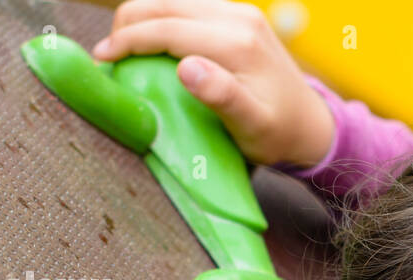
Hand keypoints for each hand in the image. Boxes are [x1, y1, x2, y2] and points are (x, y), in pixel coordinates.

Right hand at [90, 0, 335, 167]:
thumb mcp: (252, 126)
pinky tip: (150, 44)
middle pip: (165, 6)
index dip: (128, 40)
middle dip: (127, 26)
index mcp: (238, 42)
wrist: (311, 123)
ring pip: (173, 2)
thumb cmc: (277, 134)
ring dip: (142, 20)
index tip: (102, 60)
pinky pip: (188, 8)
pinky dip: (162, 21)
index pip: (168, 28)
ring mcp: (240, 13)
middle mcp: (238, 18)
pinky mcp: (238, 16)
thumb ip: (222, 97)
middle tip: (106, 55)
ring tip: (122, 49)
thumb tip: (186, 67)